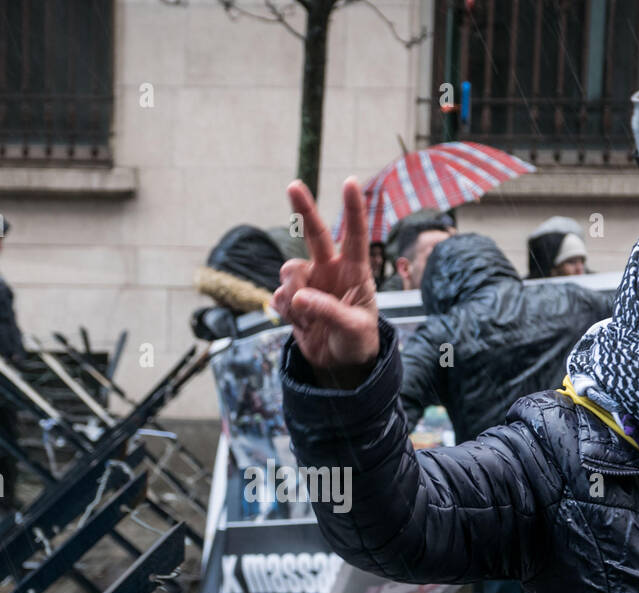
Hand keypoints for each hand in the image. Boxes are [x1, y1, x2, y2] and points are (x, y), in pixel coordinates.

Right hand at [273, 178, 379, 385]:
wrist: (341, 365)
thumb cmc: (359, 341)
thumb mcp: (354, 328)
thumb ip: (329, 310)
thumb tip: (297, 297)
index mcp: (355, 272)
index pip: (355, 236)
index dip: (353, 209)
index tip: (350, 182)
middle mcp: (330, 271)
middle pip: (315, 234)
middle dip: (304, 209)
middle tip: (293, 185)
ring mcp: (310, 284)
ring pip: (289, 271)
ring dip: (292, 291)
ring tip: (305, 315)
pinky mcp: (293, 301)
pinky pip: (279, 296)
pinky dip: (285, 310)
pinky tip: (300, 323)